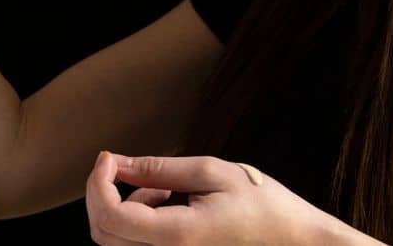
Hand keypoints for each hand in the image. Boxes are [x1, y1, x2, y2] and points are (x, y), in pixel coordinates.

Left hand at [85, 149, 332, 244]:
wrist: (296, 243)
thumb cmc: (263, 205)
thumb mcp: (212, 173)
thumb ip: (159, 169)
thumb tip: (116, 163)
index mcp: (179, 237)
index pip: (111, 217)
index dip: (97, 183)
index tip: (109, 156)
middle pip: (104, 234)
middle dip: (104, 195)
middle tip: (126, 167)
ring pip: (117, 242)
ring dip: (124, 209)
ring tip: (164, 191)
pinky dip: (138, 223)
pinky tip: (169, 207)